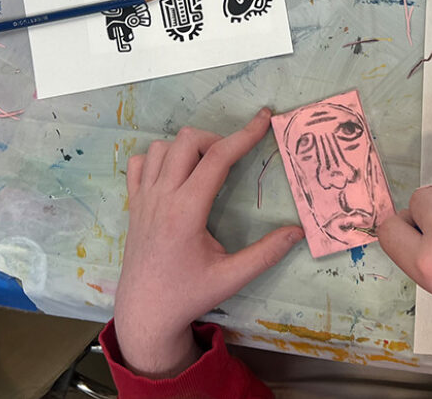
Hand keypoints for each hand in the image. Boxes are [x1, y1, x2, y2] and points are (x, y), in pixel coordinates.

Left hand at [114, 108, 304, 377]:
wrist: (144, 313)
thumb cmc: (189, 295)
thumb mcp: (232, 278)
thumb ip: (266, 253)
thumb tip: (298, 231)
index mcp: (187, 211)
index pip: (218, 158)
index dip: (245, 134)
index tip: (264, 118)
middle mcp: (162, 197)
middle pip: (187, 141)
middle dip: (217, 139)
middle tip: (234, 159)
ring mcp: (143, 199)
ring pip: (161, 147)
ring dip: (187, 148)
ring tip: (206, 167)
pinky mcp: (133, 205)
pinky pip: (139, 163)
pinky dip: (158, 159)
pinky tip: (175, 175)